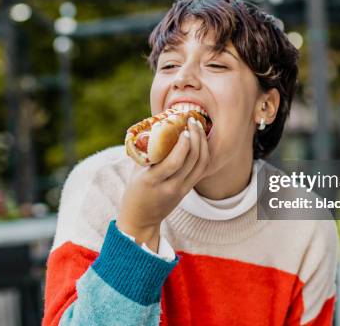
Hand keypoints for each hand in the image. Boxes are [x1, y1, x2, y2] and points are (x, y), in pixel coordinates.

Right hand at [116, 117, 208, 251]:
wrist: (141, 218)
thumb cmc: (135, 190)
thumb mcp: (137, 171)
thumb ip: (148, 152)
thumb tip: (157, 127)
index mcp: (153, 181)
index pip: (174, 162)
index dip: (183, 144)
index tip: (183, 128)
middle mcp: (170, 187)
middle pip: (192, 161)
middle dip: (196, 137)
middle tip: (193, 120)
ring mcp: (182, 190)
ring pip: (201, 165)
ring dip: (203, 143)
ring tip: (199, 127)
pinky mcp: (188, 190)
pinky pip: (202, 170)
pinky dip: (204, 153)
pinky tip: (201, 141)